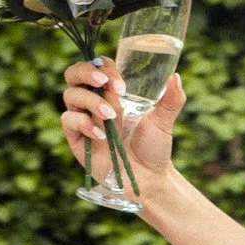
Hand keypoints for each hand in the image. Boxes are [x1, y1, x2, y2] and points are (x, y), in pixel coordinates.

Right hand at [60, 58, 183, 188]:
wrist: (148, 179)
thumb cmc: (153, 147)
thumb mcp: (164, 122)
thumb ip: (172, 100)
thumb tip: (176, 77)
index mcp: (111, 92)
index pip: (98, 66)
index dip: (105, 67)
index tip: (121, 83)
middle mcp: (93, 101)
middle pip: (74, 74)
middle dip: (87, 72)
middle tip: (105, 82)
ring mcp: (83, 119)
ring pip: (71, 95)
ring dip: (91, 101)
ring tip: (112, 116)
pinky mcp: (76, 139)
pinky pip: (68, 121)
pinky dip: (84, 124)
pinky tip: (102, 135)